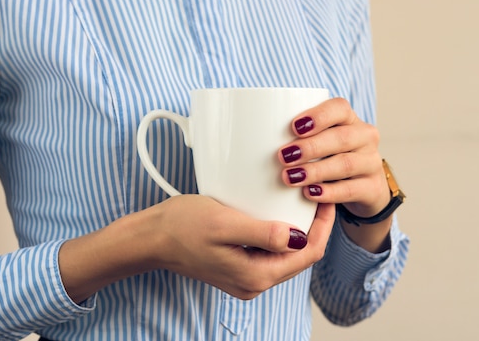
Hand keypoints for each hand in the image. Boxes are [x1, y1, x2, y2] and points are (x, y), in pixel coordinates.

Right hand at [59, 194, 334, 302]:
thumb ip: (264, 234)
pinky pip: (269, 251)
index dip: (323, 226)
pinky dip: (279, 233)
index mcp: (256, 275)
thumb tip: (299, 237)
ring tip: (300, 201)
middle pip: (301, 256)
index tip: (327, 199)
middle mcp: (254, 282)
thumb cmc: (181, 227)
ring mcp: (246, 276)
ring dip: (298, 229)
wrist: (151, 238)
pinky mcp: (237, 266)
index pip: (308, 253)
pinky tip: (275, 213)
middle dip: (314, 227)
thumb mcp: (225, 224)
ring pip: (286, 253)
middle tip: (316, 195)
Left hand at [277, 97, 391, 251]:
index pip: (339, 108)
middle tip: (283, 156)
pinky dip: (329, 192)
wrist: (362, 188)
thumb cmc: (327, 159)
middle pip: (341, 137)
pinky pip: (352, 189)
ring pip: (345, 164)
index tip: (293, 127)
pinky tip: (310, 195)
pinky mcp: (373, 188)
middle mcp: (364, 137)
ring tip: (291, 178)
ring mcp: (371, 163)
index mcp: (348, 119)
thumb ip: (293, 136)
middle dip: (311, 147)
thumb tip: (244, 131)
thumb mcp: (316, 142)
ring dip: (316, 170)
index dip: (318, 116)